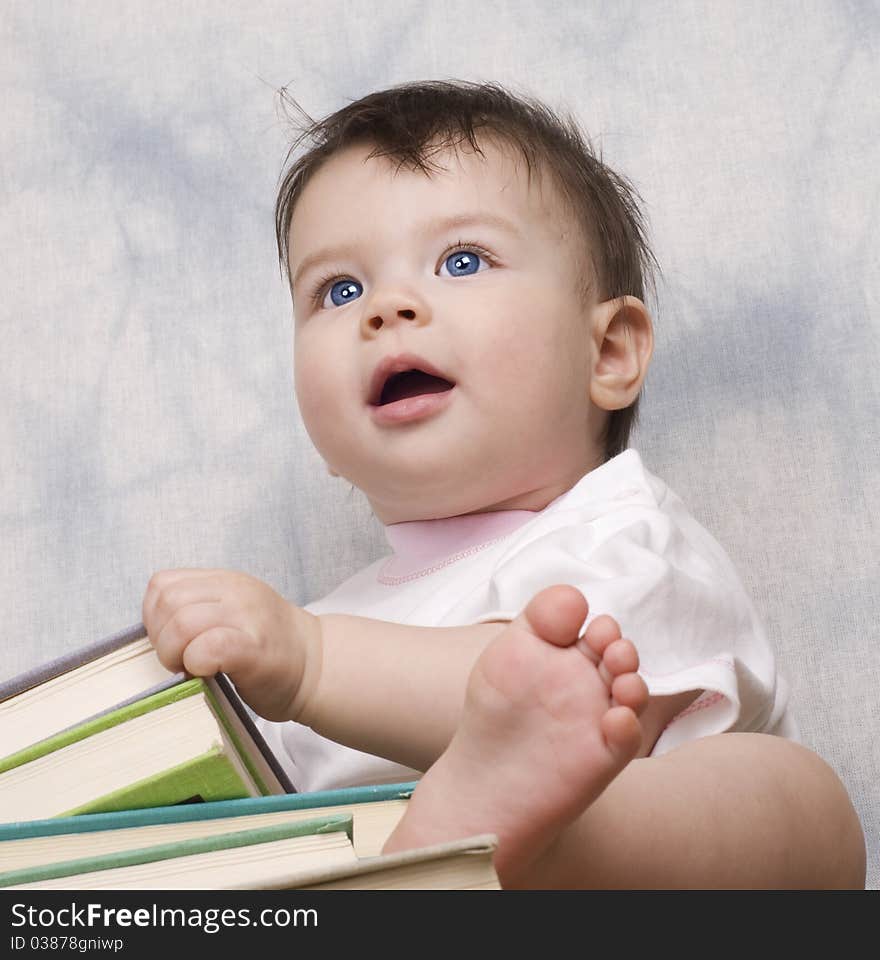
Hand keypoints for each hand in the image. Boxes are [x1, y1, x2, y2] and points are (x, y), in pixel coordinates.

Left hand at [142, 568, 320, 721]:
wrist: (318, 665)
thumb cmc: (268, 648)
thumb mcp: (234, 611)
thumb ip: (200, 608)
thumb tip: (155, 628)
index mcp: (225, 581)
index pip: (163, 584)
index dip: (153, 616)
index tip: (169, 640)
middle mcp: (235, 591)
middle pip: (168, 602)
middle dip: (160, 638)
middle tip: (179, 660)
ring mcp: (247, 617)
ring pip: (182, 622)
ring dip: (175, 653)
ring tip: (192, 667)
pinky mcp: (254, 648)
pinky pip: (207, 647)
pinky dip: (196, 663)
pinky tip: (208, 672)